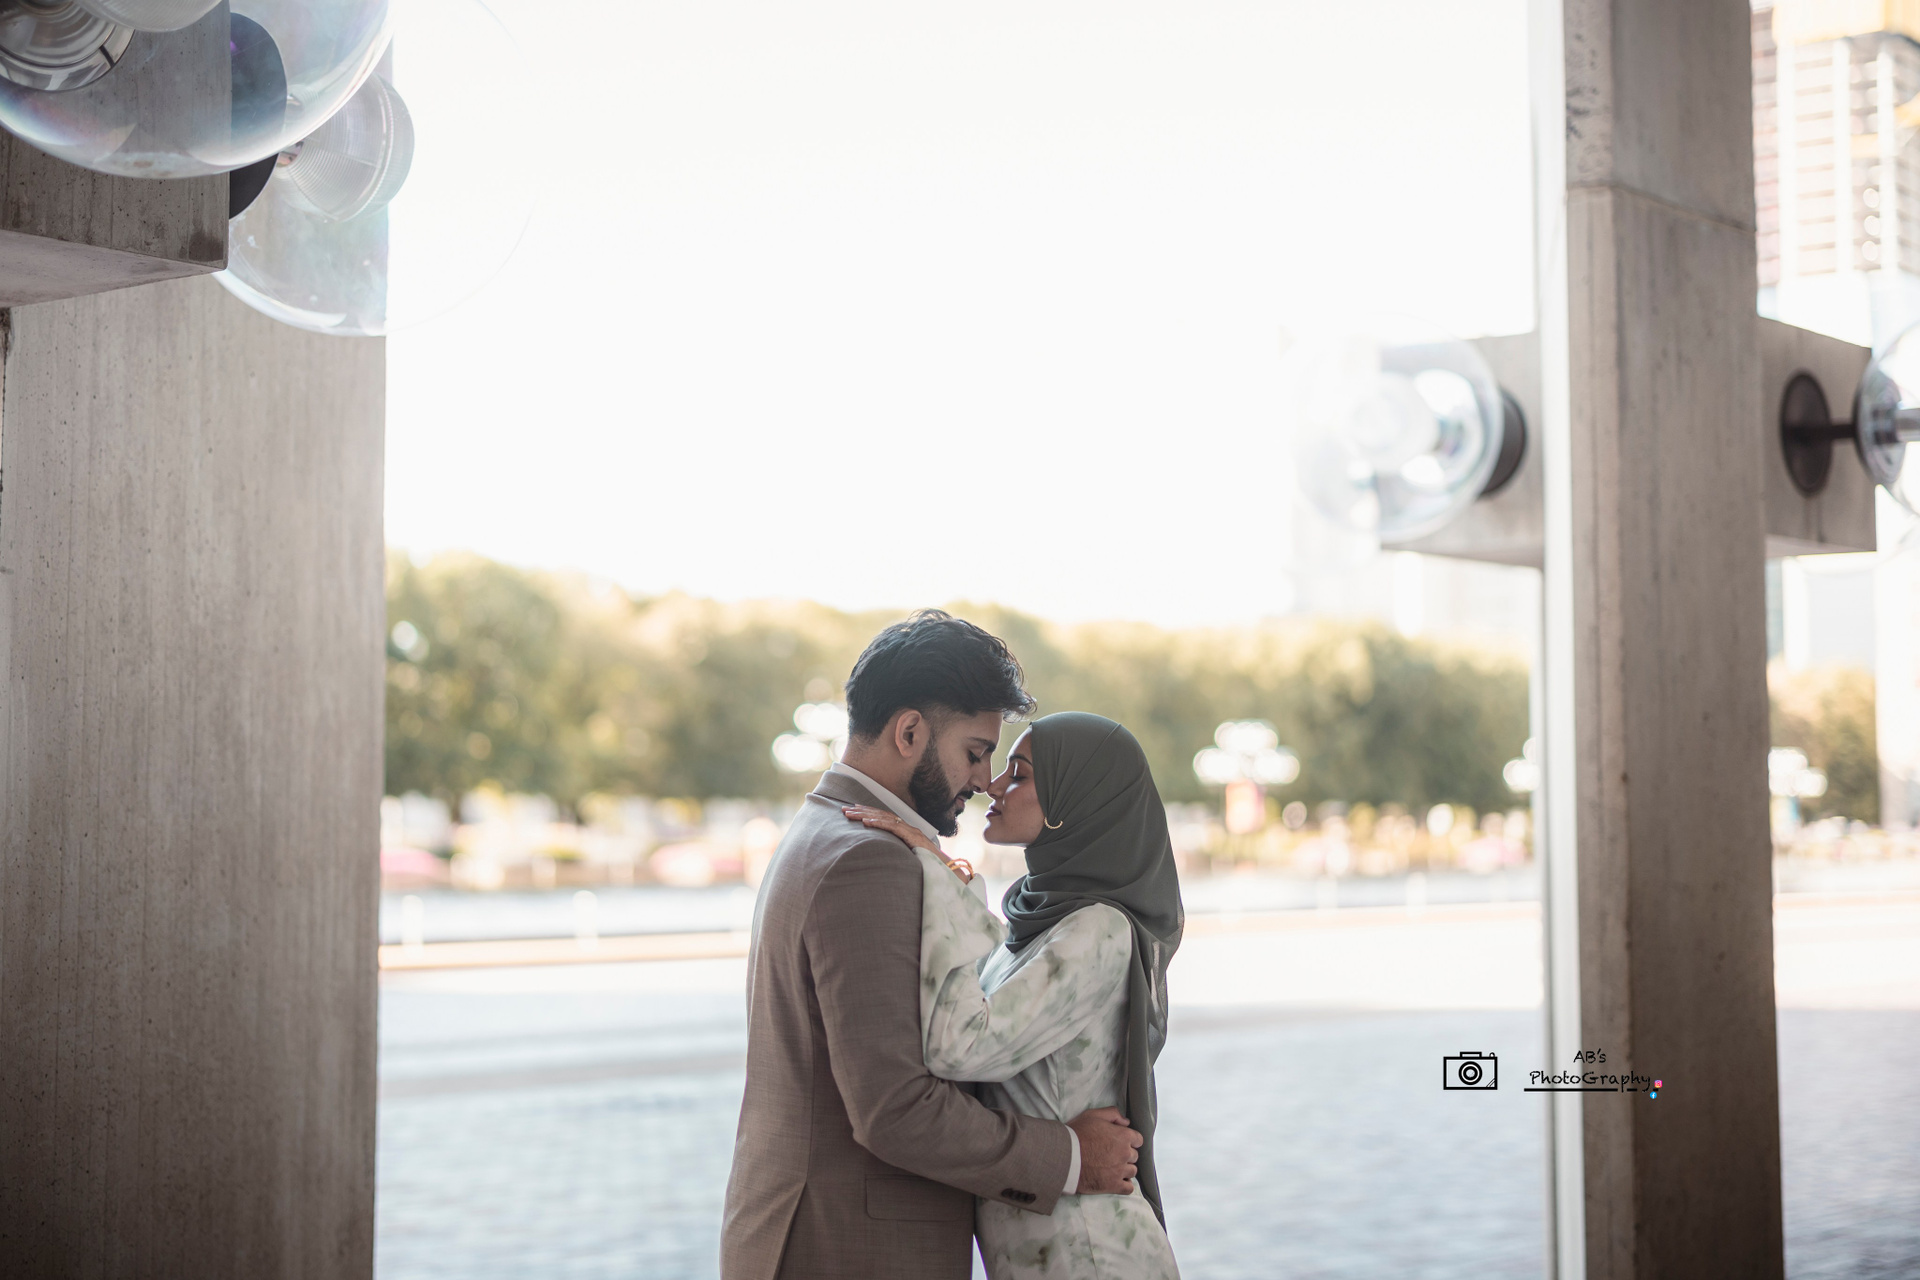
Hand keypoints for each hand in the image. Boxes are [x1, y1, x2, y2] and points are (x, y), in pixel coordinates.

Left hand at [841, 805, 974, 881]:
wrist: (948, 870)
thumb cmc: (930, 867)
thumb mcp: (909, 859)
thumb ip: (898, 855)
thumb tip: (883, 859)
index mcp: (905, 832)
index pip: (883, 818)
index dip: (867, 813)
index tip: (852, 812)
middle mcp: (907, 828)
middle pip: (880, 815)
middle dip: (861, 811)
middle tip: (844, 810)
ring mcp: (910, 830)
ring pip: (884, 819)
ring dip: (865, 815)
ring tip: (850, 814)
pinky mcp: (912, 836)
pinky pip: (892, 828)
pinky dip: (878, 823)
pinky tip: (866, 822)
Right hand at [1068, 1107, 1140, 1194]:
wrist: (1064, 1156)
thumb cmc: (1077, 1134)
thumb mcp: (1093, 1115)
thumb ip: (1113, 1114)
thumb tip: (1126, 1122)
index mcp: (1123, 1136)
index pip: (1138, 1140)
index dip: (1129, 1140)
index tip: (1119, 1142)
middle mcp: (1125, 1153)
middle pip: (1134, 1156)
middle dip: (1125, 1154)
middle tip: (1111, 1154)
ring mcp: (1120, 1171)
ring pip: (1132, 1171)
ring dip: (1124, 1169)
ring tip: (1111, 1167)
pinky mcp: (1113, 1186)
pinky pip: (1129, 1188)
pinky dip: (1124, 1185)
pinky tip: (1116, 1180)